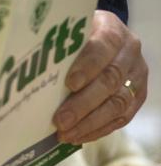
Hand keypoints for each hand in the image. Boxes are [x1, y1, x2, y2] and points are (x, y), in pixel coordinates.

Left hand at [53, 10, 147, 143]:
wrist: (106, 35)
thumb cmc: (78, 33)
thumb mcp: (69, 29)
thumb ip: (57, 43)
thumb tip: (28, 67)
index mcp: (112, 30)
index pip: (102, 47)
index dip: (87, 66)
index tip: (69, 84)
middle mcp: (130, 52)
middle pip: (110, 80)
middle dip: (83, 103)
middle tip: (60, 120)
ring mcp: (137, 75)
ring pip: (118, 103)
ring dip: (90, 122)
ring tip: (66, 134)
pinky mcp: (138, 95)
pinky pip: (122, 117)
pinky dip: (99, 129)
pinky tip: (79, 136)